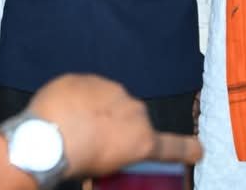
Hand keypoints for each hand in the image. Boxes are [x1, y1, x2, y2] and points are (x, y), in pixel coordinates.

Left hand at [28, 74, 202, 179]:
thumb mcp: (104, 168)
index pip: (171, 146)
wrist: (47, 138)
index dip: (186, 149)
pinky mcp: (87, 78)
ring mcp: (110, 89)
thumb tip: (107, 146)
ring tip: (75, 124)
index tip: (199, 150)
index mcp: (141, 140)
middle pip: (130, 117)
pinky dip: (78, 97)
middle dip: (118, 124)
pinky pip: (86, 88)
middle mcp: (133, 111)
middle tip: (95, 137)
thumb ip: (116, 152)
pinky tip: (64, 110)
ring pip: (108, 99)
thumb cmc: (76, 161)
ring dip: (98, 108)